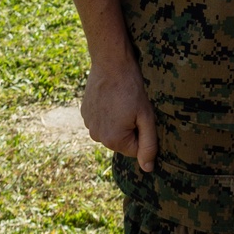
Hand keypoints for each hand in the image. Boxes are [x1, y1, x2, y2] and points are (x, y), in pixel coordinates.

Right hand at [81, 46, 157, 171]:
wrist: (110, 63)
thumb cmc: (132, 89)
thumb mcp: (146, 117)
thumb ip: (148, 145)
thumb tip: (148, 169)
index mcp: (113, 140)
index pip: (136, 150)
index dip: (143, 132)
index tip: (142, 115)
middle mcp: (97, 137)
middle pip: (123, 141)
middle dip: (131, 127)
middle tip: (133, 106)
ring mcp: (88, 124)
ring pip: (112, 130)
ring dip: (119, 120)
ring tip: (122, 101)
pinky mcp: (84, 113)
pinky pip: (102, 120)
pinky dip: (108, 112)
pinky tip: (111, 97)